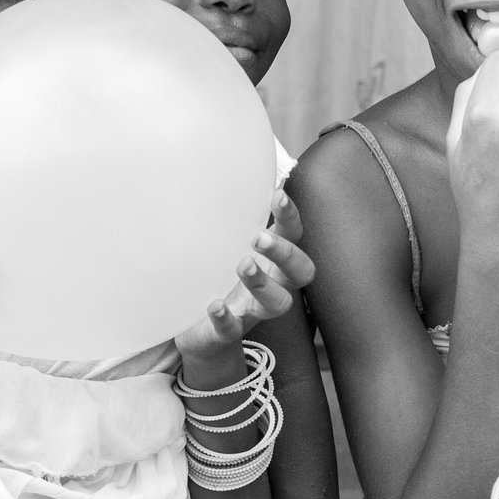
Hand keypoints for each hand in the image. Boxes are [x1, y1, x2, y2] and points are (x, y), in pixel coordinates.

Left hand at [174, 194, 315, 376]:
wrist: (197, 326)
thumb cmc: (218, 273)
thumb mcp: (227, 241)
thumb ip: (235, 213)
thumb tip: (233, 167)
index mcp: (274, 258)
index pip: (294, 235)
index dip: (291, 216)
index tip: (277, 196)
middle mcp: (274, 283)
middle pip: (301, 271)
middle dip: (284, 253)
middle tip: (258, 237)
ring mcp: (254, 309)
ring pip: (278, 303)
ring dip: (263, 284)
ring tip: (243, 264)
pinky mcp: (229, 330)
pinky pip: (233, 329)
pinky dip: (226, 318)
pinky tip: (214, 305)